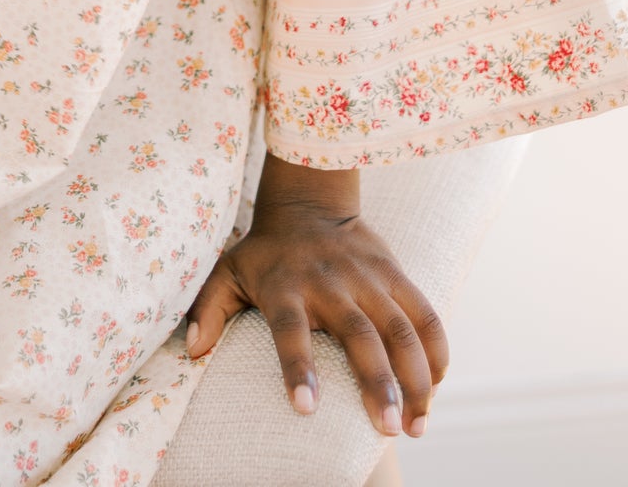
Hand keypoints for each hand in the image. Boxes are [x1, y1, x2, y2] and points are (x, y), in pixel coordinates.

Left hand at [185, 152, 447, 439]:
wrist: (308, 198)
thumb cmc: (265, 252)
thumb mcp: (228, 272)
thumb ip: (209, 310)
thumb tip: (191, 351)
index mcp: (286, 287)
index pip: (290, 330)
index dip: (297, 367)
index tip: (306, 408)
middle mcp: (329, 282)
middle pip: (359, 335)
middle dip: (378, 384)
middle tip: (389, 429)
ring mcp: (367, 277)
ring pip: (400, 328)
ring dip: (415, 377)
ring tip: (418, 423)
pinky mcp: (394, 272)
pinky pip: (425, 312)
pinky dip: (436, 349)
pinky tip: (436, 386)